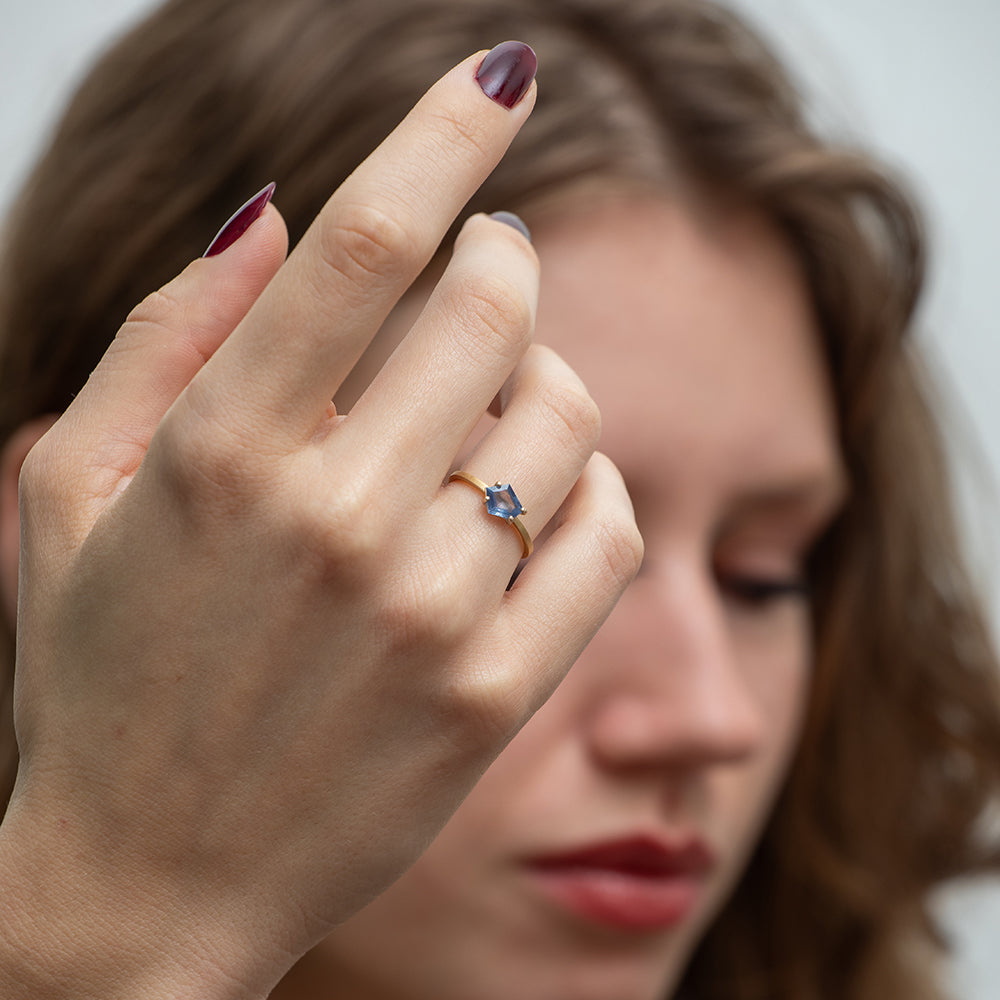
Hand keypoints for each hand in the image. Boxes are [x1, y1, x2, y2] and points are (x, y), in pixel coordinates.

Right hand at [0, 49, 640, 998]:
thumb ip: (167, 334)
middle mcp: (340, 524)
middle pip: (496, 311)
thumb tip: (271, 212)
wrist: (151, 880)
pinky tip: (538, 498)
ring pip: (566, 418)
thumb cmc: (106, 678)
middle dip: (505, 262)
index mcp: (226, 455)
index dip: (445, 134)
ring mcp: (433, 615)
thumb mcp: (76, 492)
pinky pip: (608, 531)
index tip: (502, 73)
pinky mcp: (497, 693)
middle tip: (490, 269)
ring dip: (545, 381)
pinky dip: (593, 489)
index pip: (366, 244)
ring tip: (493, 409)